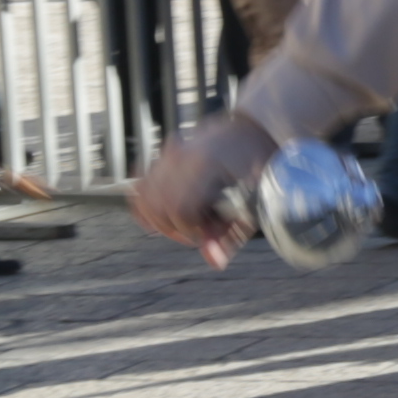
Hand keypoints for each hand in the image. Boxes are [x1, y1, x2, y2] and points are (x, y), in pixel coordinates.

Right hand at [128, 110, 275, 258]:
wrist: (248, 133)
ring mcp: (167, 154)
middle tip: (202, 229)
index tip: (212, 233)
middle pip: (158, 207)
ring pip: (143, 199)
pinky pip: (140, 188)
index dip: (192, 231)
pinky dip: (149, 205)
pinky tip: (168, 212)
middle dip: (177, 229)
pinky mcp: (159, 157)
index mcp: (204, 164)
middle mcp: (179, 156)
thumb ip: (232, 235)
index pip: (179, 210)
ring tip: (188, 221)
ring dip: (161, 219)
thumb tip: (215, 264)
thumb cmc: (256, 168)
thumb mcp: (253, 202)